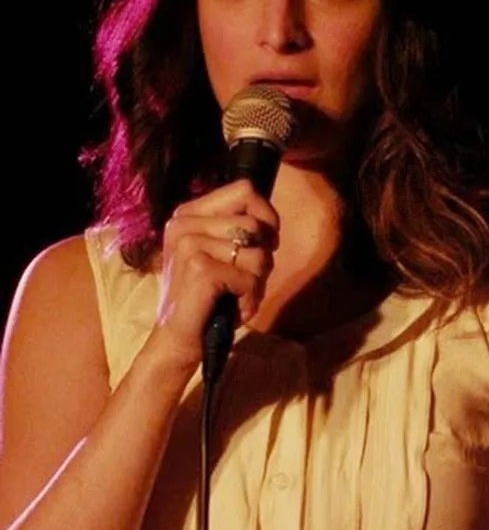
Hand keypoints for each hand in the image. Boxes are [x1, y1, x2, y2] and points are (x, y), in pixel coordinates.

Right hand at [149, 179, 278, 373]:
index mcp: (187, 214)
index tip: (266, 242)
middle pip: (255, 224)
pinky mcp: (199, 268)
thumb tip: (271, 219)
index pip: (244, 189)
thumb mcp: (220, 254)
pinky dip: (251, 298)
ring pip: (257, 253)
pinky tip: (235, 309)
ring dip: (258, 281)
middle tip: (247, 280)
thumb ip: (239, 230)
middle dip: (264, 258)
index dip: (267, 214)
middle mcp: (184, 223)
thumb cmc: (207, 298)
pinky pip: (250, 278)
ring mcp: (189, 244)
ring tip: (238, 296)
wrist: (176, 339)